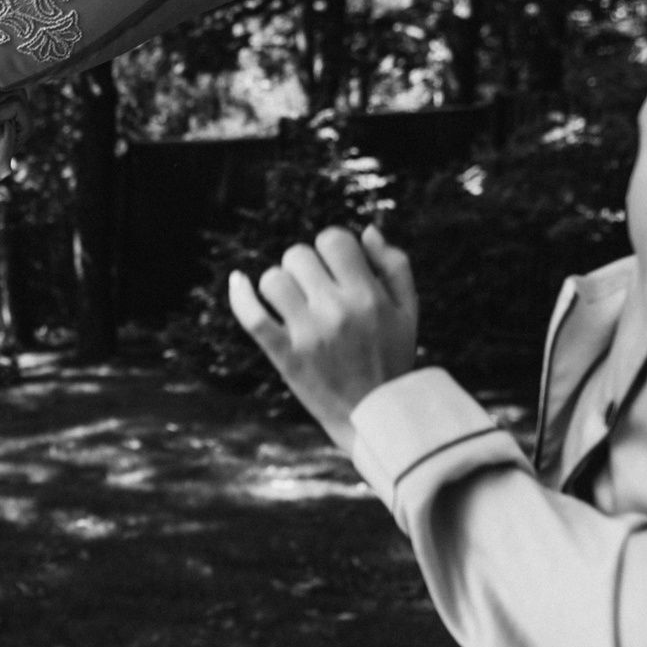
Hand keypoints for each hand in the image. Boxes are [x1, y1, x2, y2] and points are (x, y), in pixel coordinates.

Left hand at [228, 225, 417, 454]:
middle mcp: (337, 310)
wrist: (375, 416)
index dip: (330, 247)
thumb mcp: (408, 311)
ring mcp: (308, 333)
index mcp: (368, 295)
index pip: (333, 238)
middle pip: (298, 254)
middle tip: (315, 290)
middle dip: (304, 266)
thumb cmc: (392, 357)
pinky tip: (239, 282)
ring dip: (280, 284)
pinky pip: (252, 316)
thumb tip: (366, 230)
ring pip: (273, 279)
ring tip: (293, 302)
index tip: (334, 265)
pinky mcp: (285, 355)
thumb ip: (394, 265)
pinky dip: (240, 295)